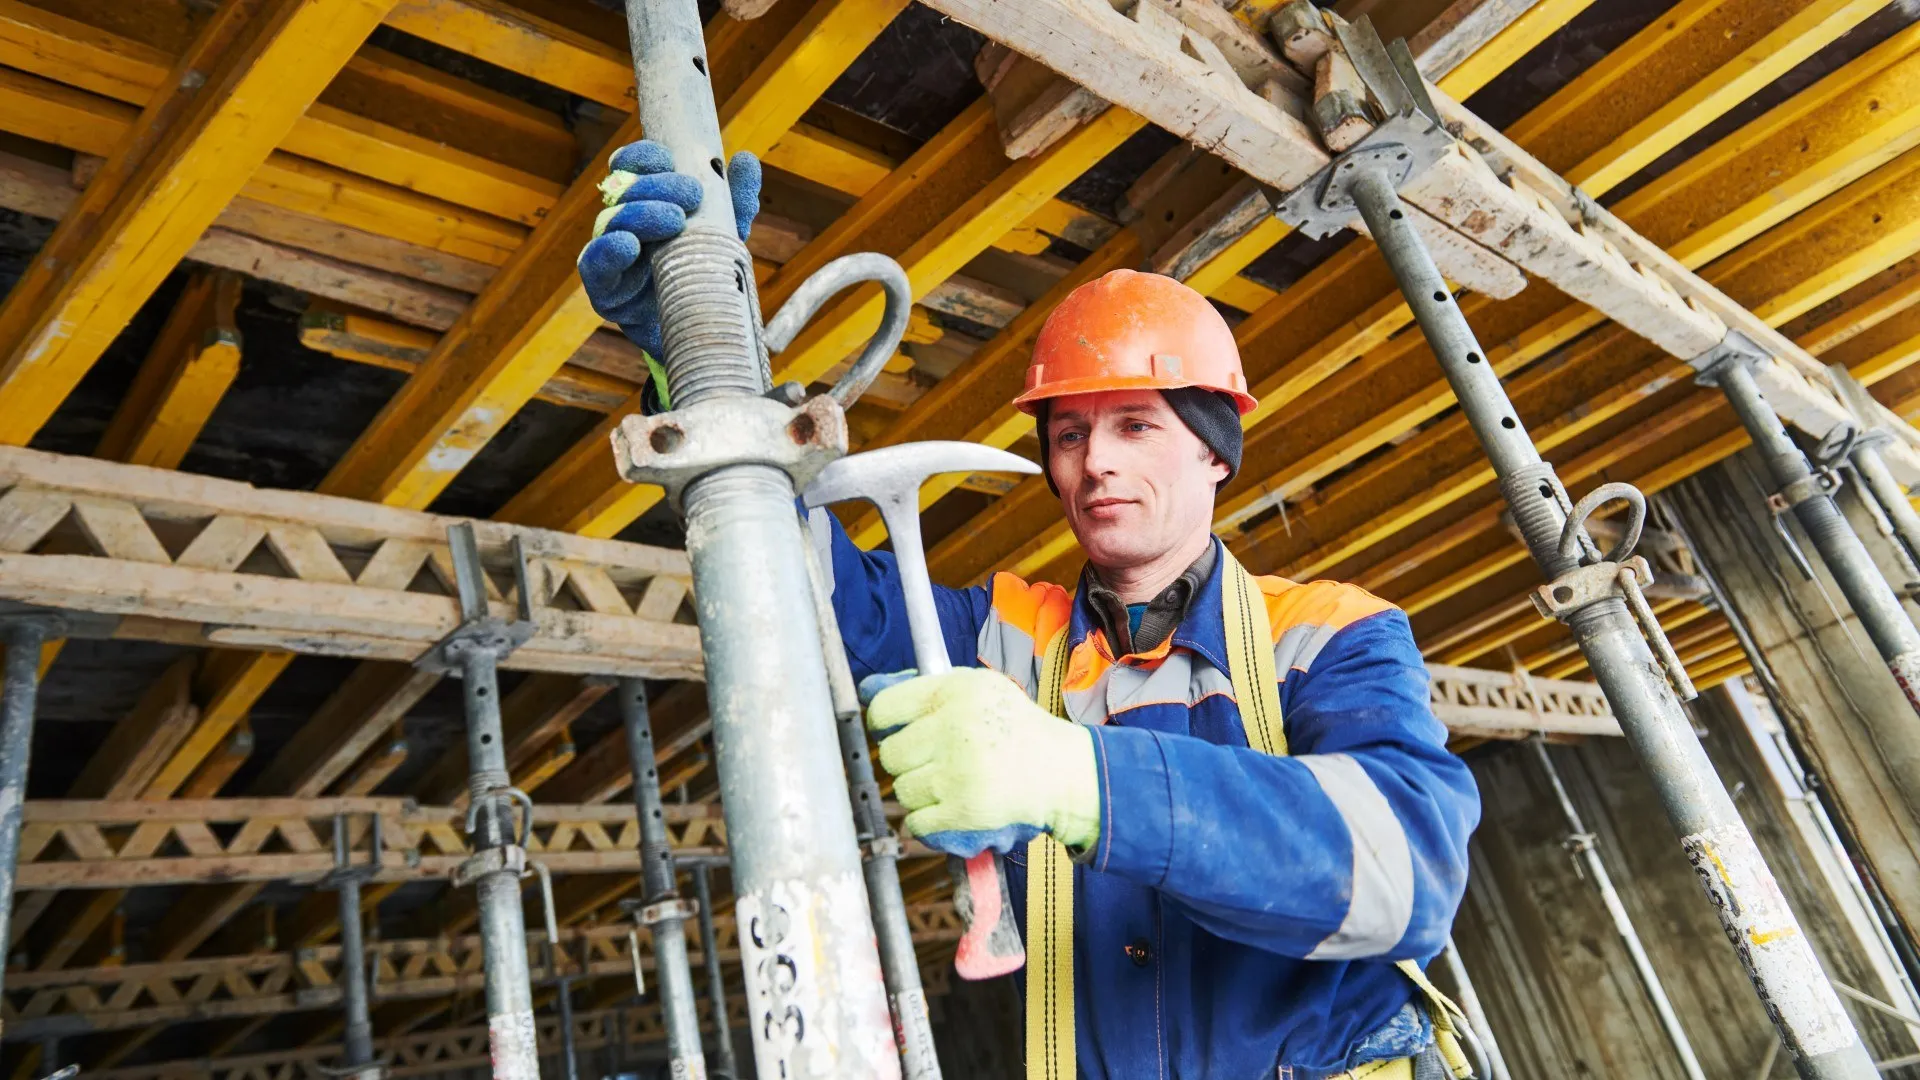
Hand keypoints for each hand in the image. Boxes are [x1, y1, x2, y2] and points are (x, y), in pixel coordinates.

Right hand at [576, 140, 761, 403]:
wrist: (700, 337)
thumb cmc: (704, 278)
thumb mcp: (726, 238)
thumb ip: (736, 202)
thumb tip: (747, 159)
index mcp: (648, 203)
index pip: (634, 167)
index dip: (645, 157)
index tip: (668, 159)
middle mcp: (623, 223)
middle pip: (624, 190)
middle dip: (656, 186)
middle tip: (692, 194)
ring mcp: (610, 256)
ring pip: (610, 223)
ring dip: (640, 215)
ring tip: (674, 219)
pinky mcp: (604, 291)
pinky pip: (595, 266)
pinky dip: (609, 252)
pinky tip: (627, 244)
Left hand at [864, 667, 1099, 857]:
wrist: (1062, 772)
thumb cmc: (1014, 729)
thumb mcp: (979, 690)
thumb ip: (927, 690)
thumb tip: (868, 691)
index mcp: (956, 691)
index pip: (886, 709)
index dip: (884, 725)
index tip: (895, 733)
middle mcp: (956, 726)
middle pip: (890, 754)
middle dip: (907, 762)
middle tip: (934, 762)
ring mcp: (959, 770)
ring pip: (902, 790)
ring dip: (919, 793)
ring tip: (950, 784)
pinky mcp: (964, 809)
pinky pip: (915, 822)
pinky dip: (928, 821)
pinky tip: (951, 807)